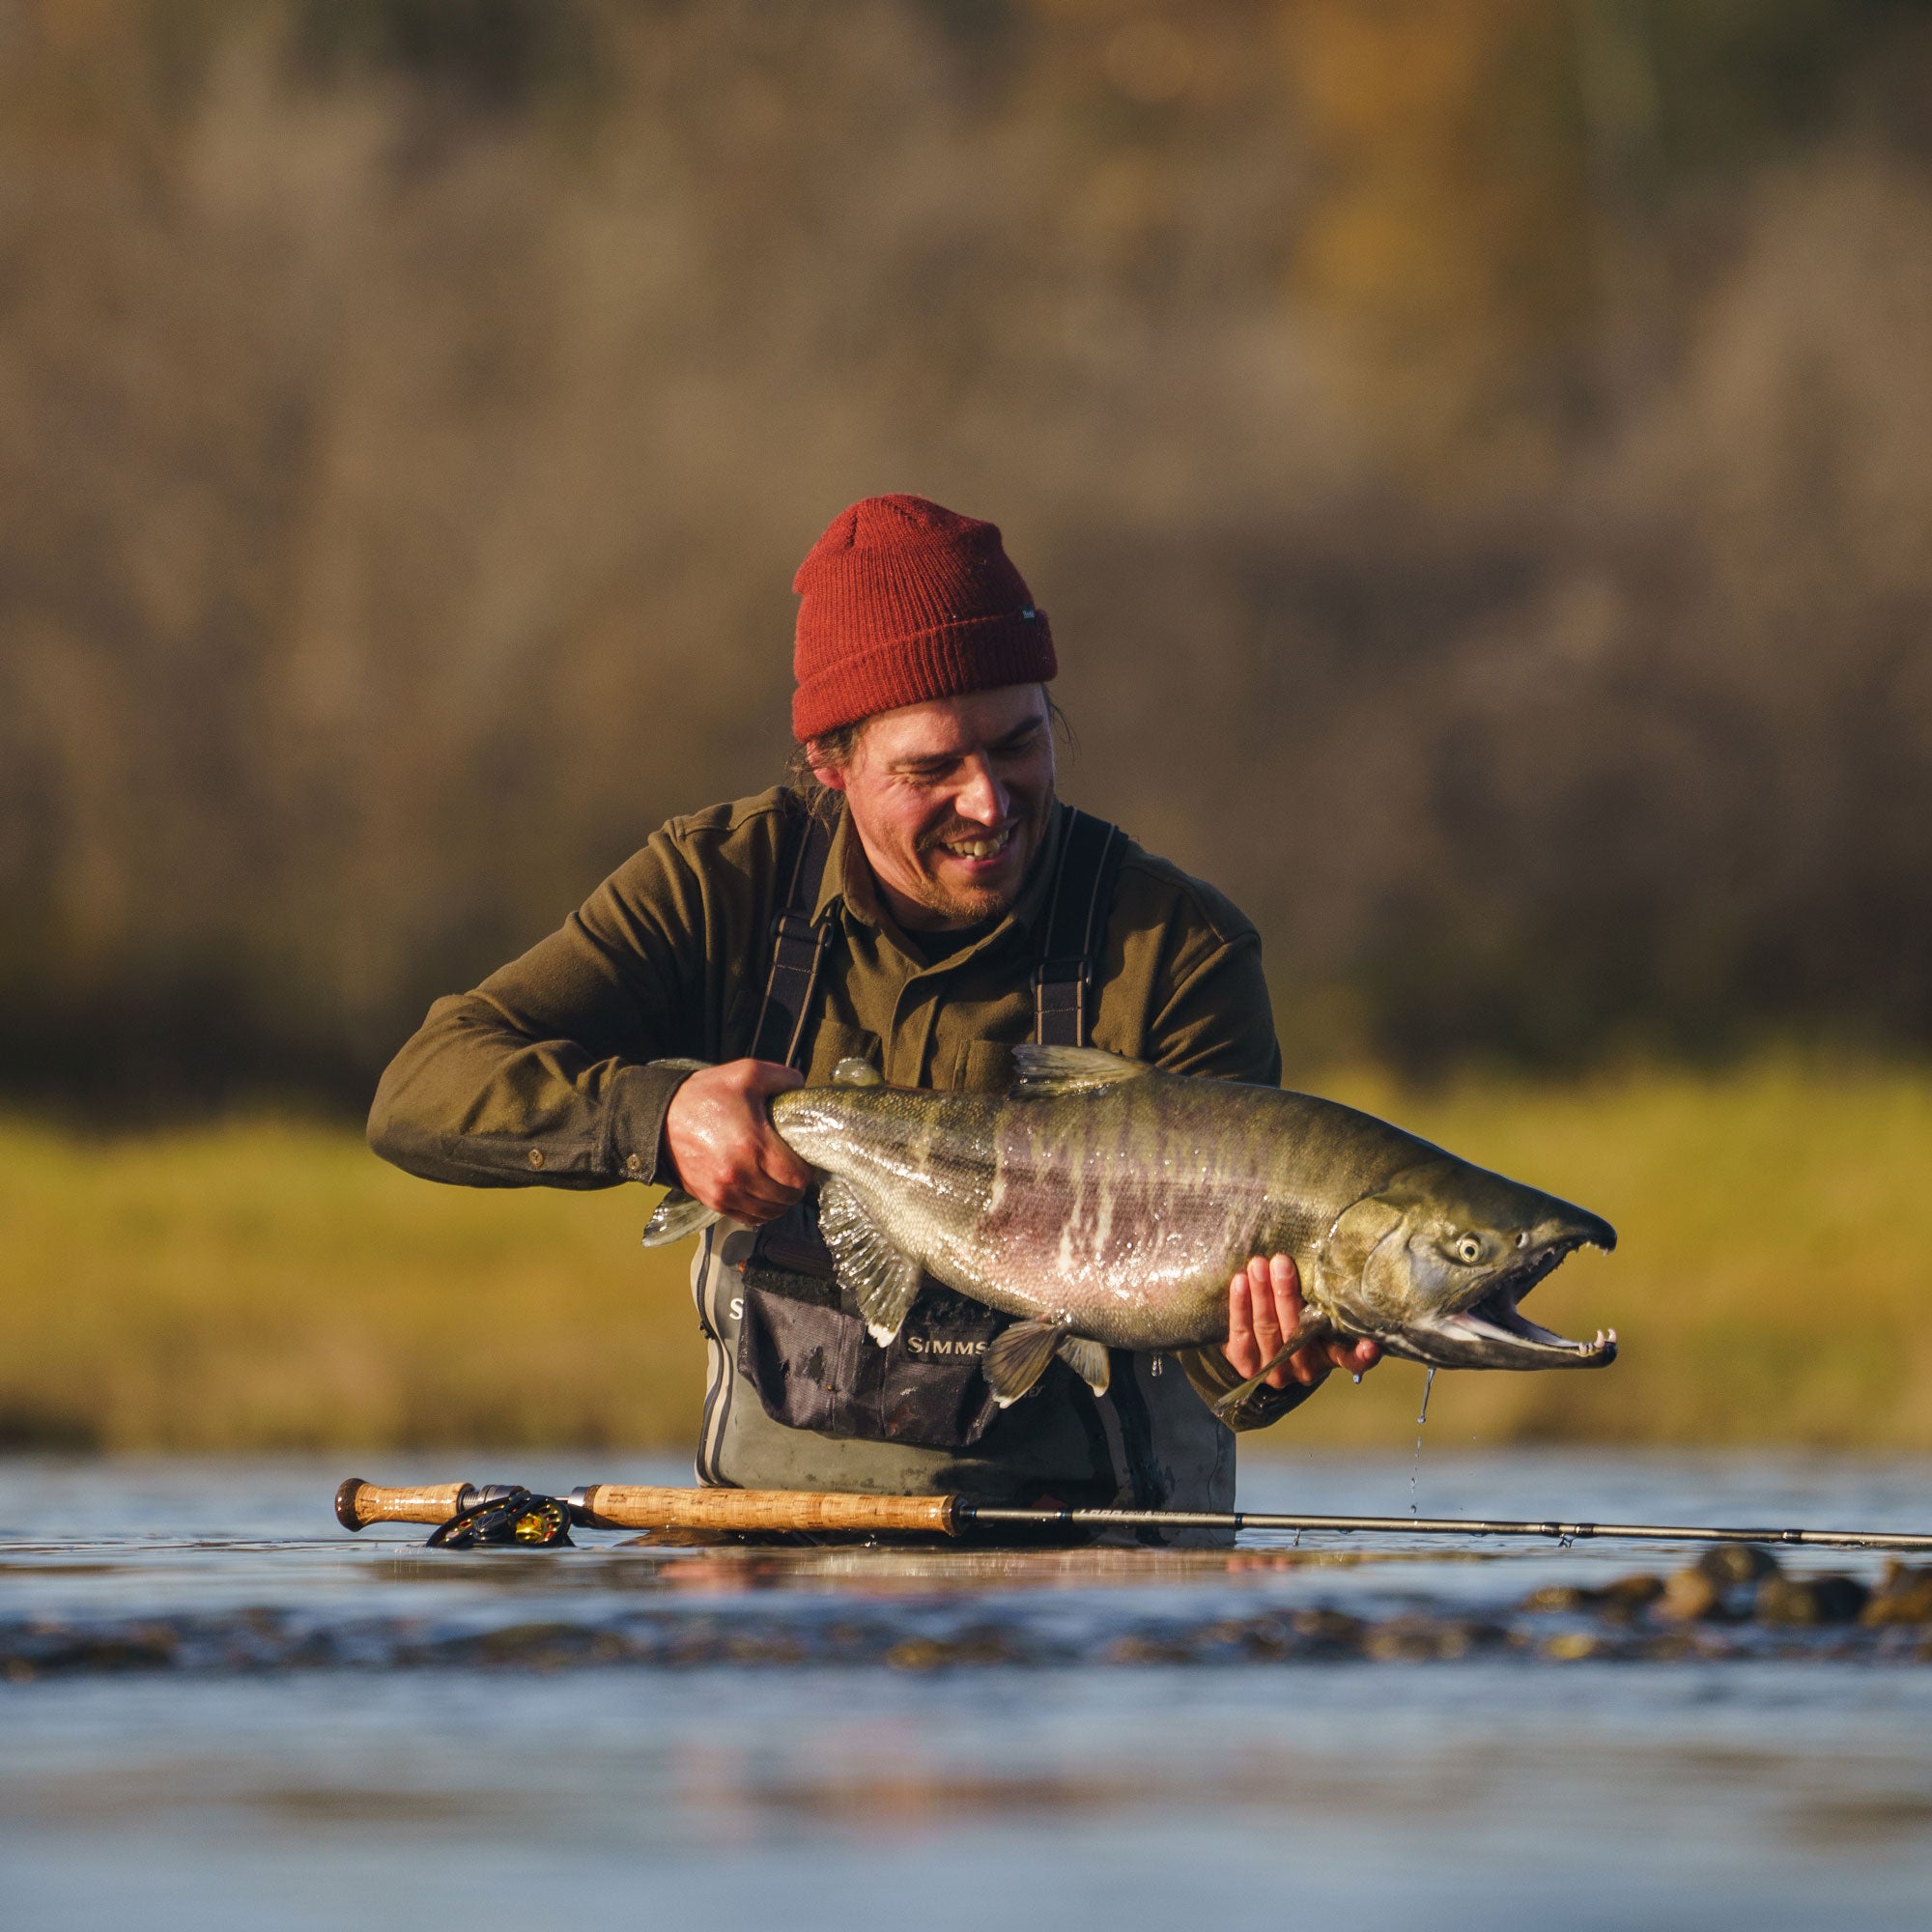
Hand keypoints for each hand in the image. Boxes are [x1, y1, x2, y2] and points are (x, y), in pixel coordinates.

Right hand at [662, 1059, 810, 1223]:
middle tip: (794, 1169)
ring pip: (769, 1212)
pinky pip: (748, 1218)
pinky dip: (761, 1211)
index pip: (798, 1177)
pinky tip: (763, 1196)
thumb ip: (782, 1077)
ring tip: (780, 1183)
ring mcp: (725, 1192)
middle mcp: (740, 1176)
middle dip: (796, 1186)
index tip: (804, 1158)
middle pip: (787, 1198)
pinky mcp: (712, 1201)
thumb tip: (802, 1087)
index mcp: (754, 1146)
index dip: (807, 1170)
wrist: (658, 1118)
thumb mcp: (746, 1073)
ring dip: (780, 1200)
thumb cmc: (704, 1095)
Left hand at [1226, 1254, 1381, 1389]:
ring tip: (1258, 1265)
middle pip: (1296, 1332)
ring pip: (1267, 1330)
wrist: (1260, 1342)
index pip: (1350, 1359)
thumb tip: (1330, 1255)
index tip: (1370, 1346)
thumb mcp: (1317, 1310)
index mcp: (1331, 1356)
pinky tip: (1239, 1282)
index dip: (1361, 1355)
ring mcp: (1276, 1372)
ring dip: (1261, 1294)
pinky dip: (1240, 1307)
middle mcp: (1306, 1369)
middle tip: (1281, 1261)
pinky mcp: (1248, 1367)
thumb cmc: (1298, 1314)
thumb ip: (1322, 1297)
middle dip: (1286, 1293)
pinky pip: (1241, 1336)